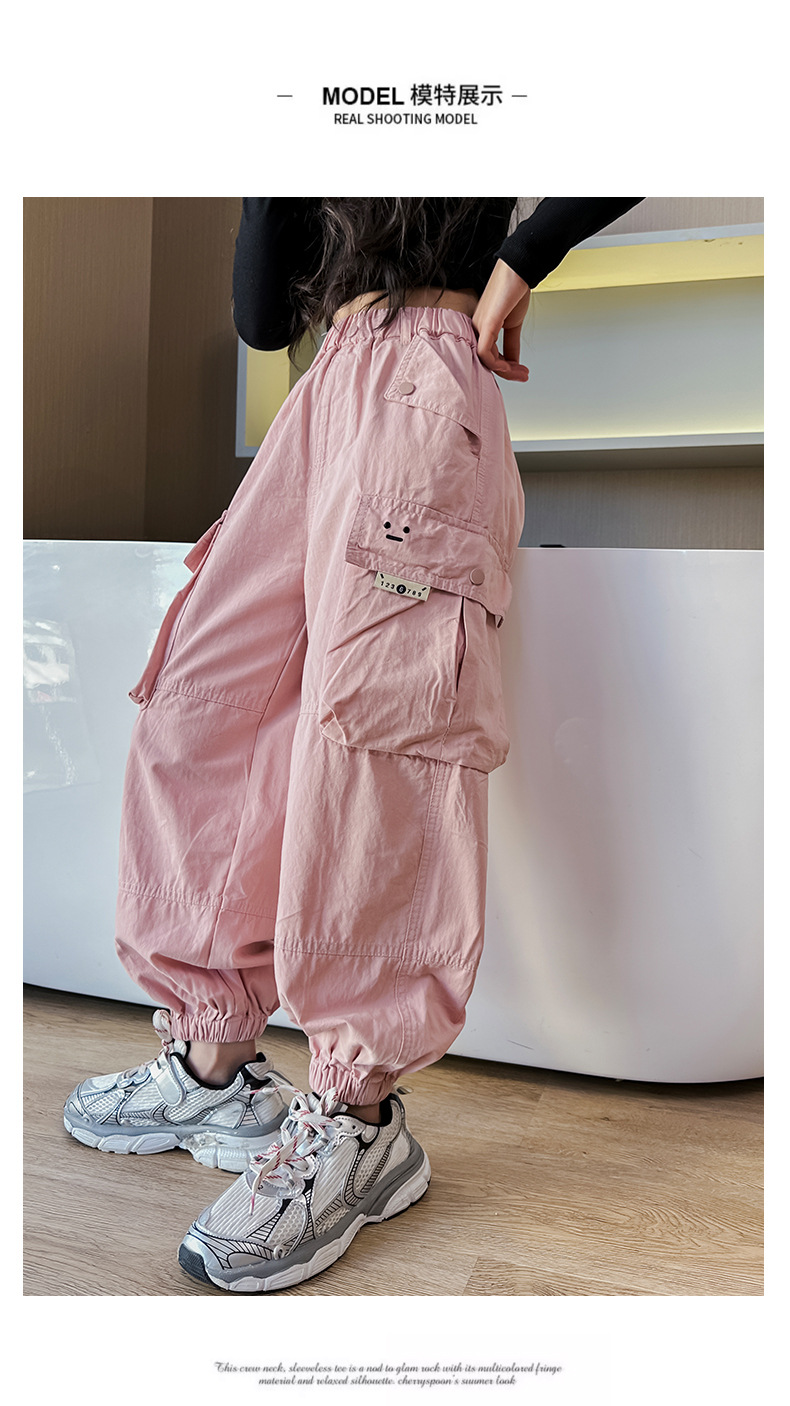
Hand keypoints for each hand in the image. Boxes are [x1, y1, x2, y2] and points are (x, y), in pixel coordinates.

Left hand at [472, 259, 530, 382]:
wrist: (519, 270)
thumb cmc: (514, 291)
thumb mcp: (514, 324)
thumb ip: (511, 344)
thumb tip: (514, 361)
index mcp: (481, 329)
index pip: (488, 357)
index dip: (504, 369)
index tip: (521, 373)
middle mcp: (477, 328)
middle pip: (486, 361)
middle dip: (507, 373)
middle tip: (523, 376)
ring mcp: (480, 326)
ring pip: (485, 360)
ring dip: (506, 370)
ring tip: (522, 372)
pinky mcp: (487, 323)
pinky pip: (485, 351)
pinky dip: (498, 363)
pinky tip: (511, 365)